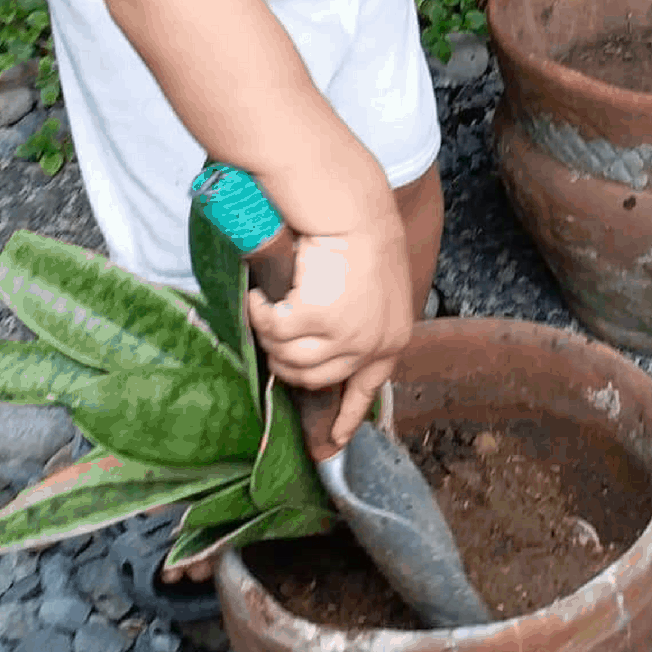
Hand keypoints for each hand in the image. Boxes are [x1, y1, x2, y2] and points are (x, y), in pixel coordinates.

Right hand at [246, 205, 415, 448]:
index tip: (329, 443)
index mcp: (392, 340)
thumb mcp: (376, 287)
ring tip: (266, 307)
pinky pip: (272, 329)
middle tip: (273, 333)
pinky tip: (260, 294)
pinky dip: (259, 312)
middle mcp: (371, 345)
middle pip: (312, 378)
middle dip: (285, 361)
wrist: (354, 208)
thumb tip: (324, 350)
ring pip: (288, 357)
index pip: (367, 389)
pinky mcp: (315, 319)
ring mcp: (344, 335)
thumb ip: (359, 320)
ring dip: (270, 334)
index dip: (346, 417)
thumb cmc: (362, 236)